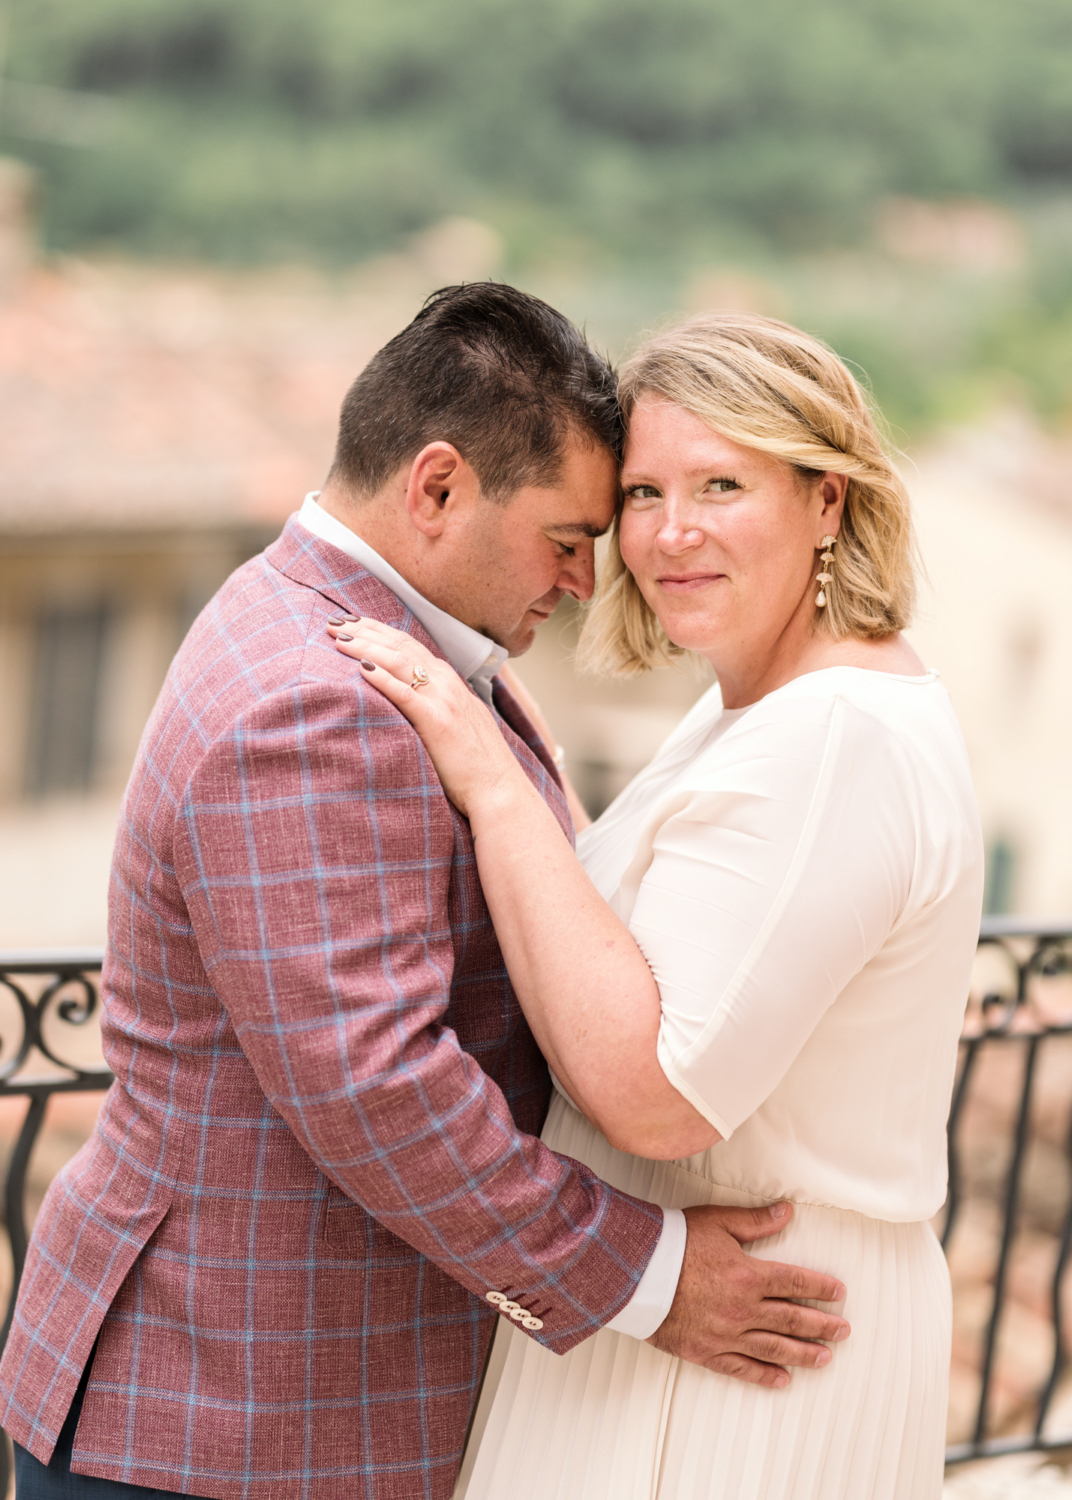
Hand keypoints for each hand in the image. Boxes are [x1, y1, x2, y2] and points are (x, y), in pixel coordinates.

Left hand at [329, 617, 526, 816]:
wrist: (498, 788)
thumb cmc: (474, 764)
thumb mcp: (457, 723)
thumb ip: (436, 706)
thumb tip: (410, 702)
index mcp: (450, 682)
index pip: (409, 645)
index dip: (379, 630)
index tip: (352, 621)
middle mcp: (447, 684)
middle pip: (400, 645)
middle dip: (365, 630)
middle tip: (334, 621)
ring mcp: (444, 701)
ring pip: (399, 661)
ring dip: (366, 647)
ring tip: (338, 638)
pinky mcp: (437, 722)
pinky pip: (405, 694)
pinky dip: (383, 678)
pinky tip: (362, 668)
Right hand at [648, 1203, 848, 1386]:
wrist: (635, 1272)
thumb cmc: (675, 1243)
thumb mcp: (718, 1222)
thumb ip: (756, 1221)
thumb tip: (787, 1212)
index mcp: (749, 1275)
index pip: (795, 1283)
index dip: (820, 1288)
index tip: (839, 1294)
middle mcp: (743, 1309)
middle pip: (792, 1320)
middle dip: (822, 1326)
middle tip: (844, 1331)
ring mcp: (726, 1334)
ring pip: (774, 1348)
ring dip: (803, 1354)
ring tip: (825, 1358)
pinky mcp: (707, 1351)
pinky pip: (741, 1368)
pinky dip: (764, 1376)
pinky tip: (782, 1380)